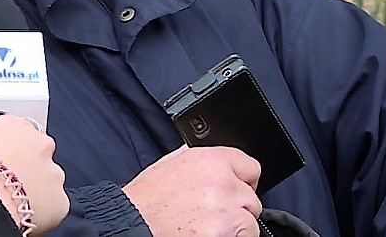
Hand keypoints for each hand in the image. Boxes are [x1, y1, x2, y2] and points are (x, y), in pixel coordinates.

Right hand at [0, 114, 68, 233]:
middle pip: (36, 152)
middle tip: (6, 181)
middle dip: (26, 165)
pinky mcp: (60, 199)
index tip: (0, 159)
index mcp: (14, 126)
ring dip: (36, 187)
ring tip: (13, 199)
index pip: (16, 131)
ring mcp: (53, 171)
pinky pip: (54, 204)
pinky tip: (24, 212)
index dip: (7, 148)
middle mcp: (39, 143)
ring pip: (48, 178)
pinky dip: (43, 210)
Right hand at [122, 145, 261, 236]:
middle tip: (212, 212)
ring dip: (235, 226)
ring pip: (250, 221)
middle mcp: (223, 182)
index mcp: (212, 159)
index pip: (251, 167)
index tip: (235, 190)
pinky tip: (208, 233)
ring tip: (207, 225)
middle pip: (251, 197)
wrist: (134, 221)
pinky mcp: (226, 234)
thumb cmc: (147, 196)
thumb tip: (213, 158)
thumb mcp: (171, 162)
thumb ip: (198, 157)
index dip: (242, 180)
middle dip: (236, 206)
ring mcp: (227, 211)